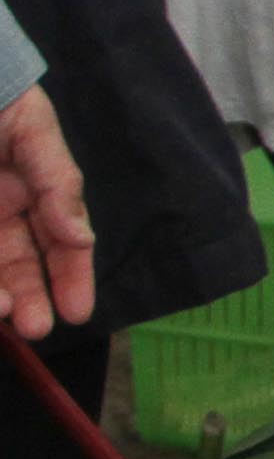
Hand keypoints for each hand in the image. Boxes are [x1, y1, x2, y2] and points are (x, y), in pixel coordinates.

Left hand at [0, 83, 91, 340]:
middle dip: (28, 299)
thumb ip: (57, 182)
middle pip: (16, 267)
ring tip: (3, 310)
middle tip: (34, 326)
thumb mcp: (32, 131)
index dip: (69, 278)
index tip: (78, 312)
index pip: (56, 245)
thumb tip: (81, 237)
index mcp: (28, 195)